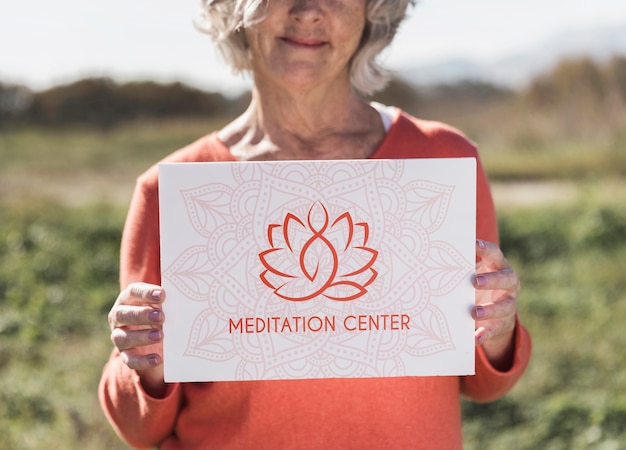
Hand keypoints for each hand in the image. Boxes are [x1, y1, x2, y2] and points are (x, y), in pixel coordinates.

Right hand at [108, 282, 165, 393]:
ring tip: (160, 336)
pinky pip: (130, 360)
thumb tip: (186, 296)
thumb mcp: (164, 304)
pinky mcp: (126, 354)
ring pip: (123, 337)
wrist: (157, 339)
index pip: (133, 292)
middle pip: (123, 314)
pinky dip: (143, 360)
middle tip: (161, 316)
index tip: (162, 295)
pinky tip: (157, 359)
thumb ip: (169, 299)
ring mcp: (120, 336)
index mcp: (129, 298)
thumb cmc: (161, 312)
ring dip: (141, 336)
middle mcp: (119, 316)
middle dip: (141, 315)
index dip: (146, 293)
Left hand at [472, 240, 518, 369]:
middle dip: (491, 280)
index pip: (495, 255)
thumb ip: (460, 267)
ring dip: (489, 310)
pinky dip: (484, 334)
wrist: (495, 314)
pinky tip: (474, 337)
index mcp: (499, 267)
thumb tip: (429, 255)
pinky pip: (494, 330)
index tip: (474, 245)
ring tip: (473, 312)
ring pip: (504, 307)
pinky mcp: (502, 324)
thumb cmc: (476, 285)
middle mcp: (508, 284)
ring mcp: (508, 304)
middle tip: (474, 281)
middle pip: (506, 279)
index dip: (486, 250)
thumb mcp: (471, 274)